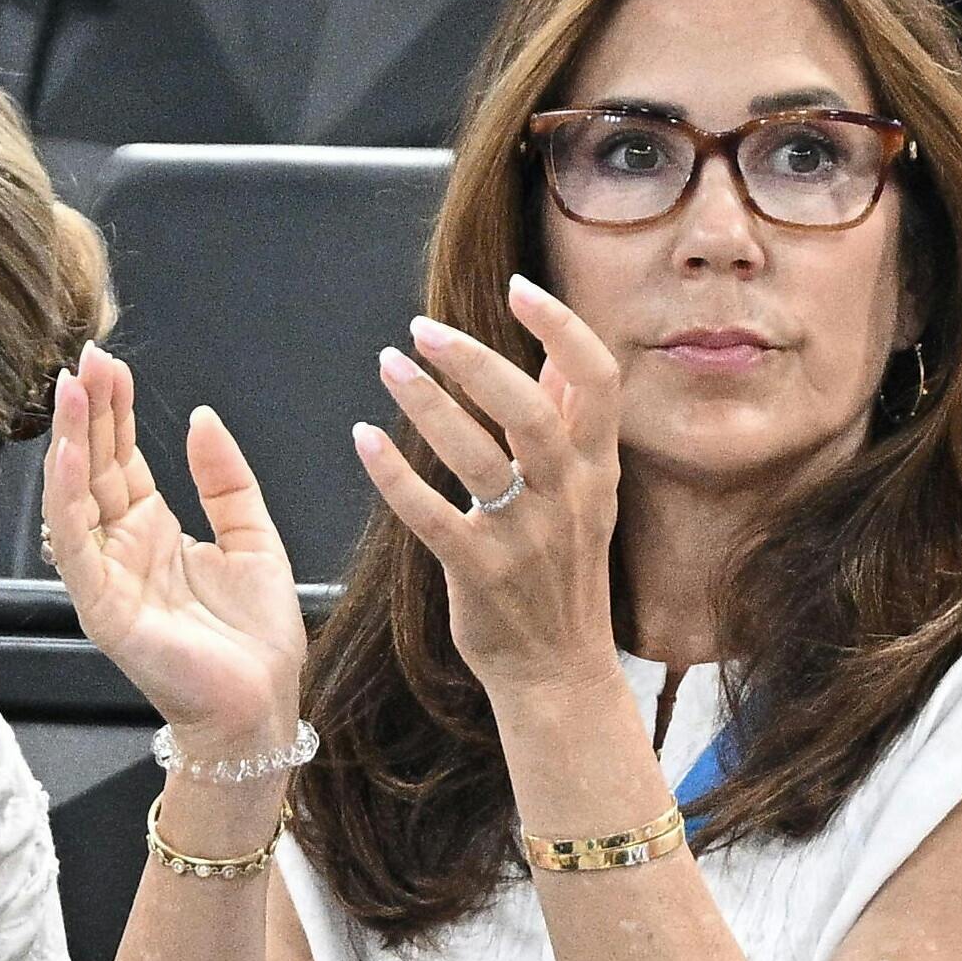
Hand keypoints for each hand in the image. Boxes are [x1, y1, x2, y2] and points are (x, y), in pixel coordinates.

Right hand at [41, 345, 310, 749]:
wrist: (262, 706)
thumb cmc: (257, 640)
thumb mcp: (254, 537)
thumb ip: (226, 479)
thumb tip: (202, 418)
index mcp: (156, 532)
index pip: (123, 458)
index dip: (117, 410)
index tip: (110, 363)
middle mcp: (123, 549)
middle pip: (96, 466)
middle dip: (90, 411)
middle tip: (85, 357)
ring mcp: (107, 577)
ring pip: (76, 497)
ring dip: (71, 441)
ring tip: (72, 389)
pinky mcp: (102, 607)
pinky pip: (76, 546)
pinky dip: (66, 499)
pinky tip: (68, 457)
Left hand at [355, 275, 621, 707]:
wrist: (558, 672)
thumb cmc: (563, 578)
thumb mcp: (585, 498)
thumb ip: (572, 427)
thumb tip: (556, 358)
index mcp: (596, 470)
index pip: (598, 382)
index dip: (562, 328)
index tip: (519, 288)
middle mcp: (567, 497)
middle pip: (529, 410)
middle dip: (474, 362)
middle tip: (424, 329)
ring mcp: (526, 538)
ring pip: (476, 457)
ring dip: (427, 404)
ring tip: (388, 364)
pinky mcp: (481, 573)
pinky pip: (431, 515)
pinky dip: (394, 474)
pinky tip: (364, 439)